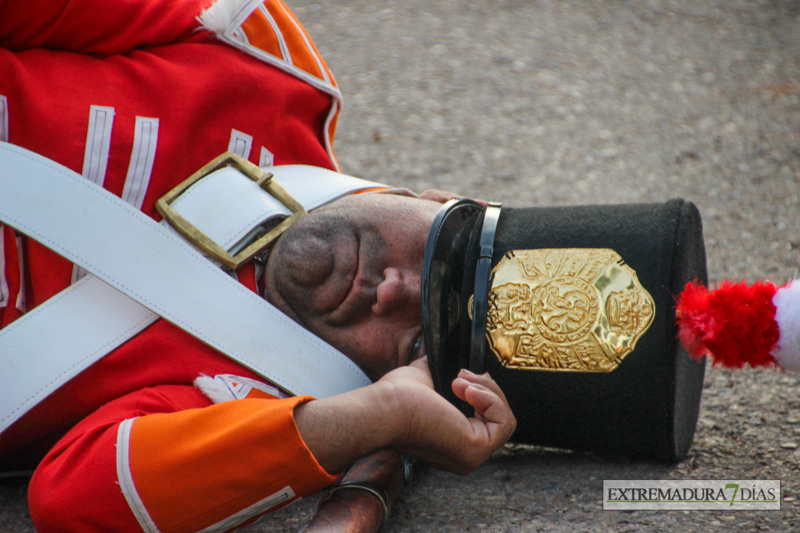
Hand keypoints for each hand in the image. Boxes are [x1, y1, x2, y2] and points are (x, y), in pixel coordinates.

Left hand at [295, 359, 514, 475]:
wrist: (387, 406)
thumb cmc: (397, 396)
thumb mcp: (431, 379)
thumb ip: (448, 374)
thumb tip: (458, 358)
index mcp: (454, 440)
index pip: (487, 417)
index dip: (483, 392)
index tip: (462, 375)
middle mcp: (465, 453)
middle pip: (499, 417)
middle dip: (487, 388)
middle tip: (461, 375)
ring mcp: (472, 456)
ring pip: (504, 418)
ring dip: (487, 391)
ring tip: (460, 382)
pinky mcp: (476, 450)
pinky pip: (504, 422)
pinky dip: (489, 399)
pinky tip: (464, 390)